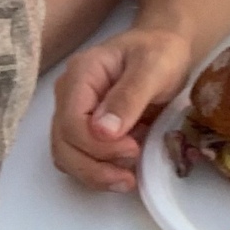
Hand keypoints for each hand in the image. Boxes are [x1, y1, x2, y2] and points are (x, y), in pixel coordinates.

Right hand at [50, 27, 191, 191]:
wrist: (165, 50)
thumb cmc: (161, 53)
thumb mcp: (154, 68)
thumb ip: (129, 97)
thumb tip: (102, 132)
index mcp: (81, 74)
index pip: (71, 122)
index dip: (98, 146)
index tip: (134, 147)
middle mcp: (69, 95)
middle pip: (64, 145)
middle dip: (95, 167)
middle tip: (131, 174)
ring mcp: (73, 113)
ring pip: (68, 157)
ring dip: (96, 175)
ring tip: (129, 179)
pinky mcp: (84, 129)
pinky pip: (81, 159)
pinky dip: (100, 172)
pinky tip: (126, 171)